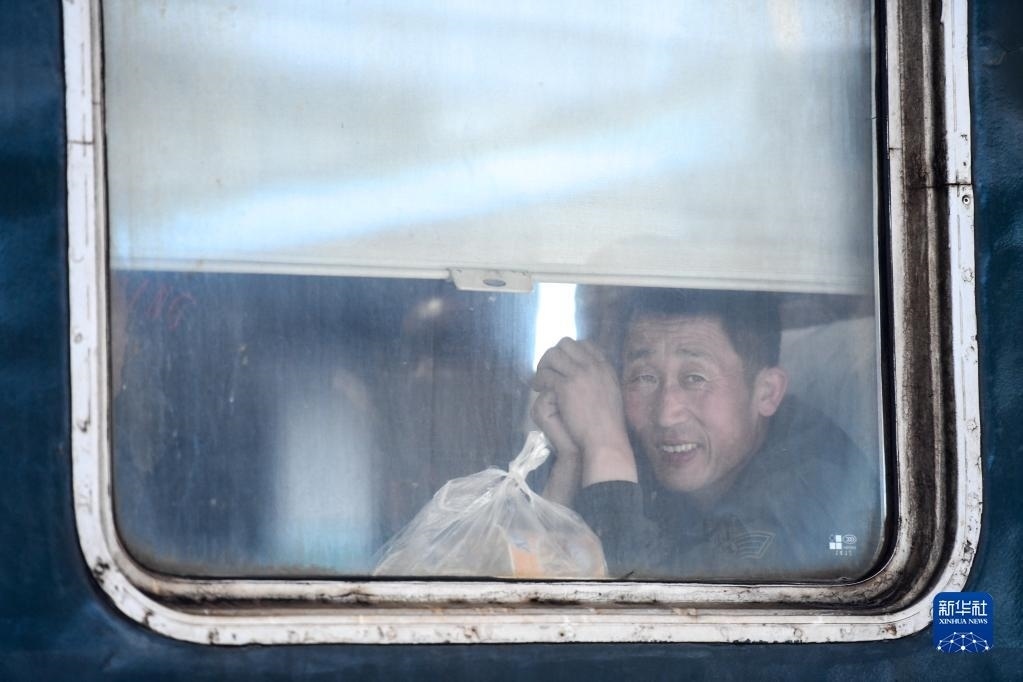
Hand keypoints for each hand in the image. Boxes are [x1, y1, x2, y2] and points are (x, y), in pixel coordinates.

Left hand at [532, 338, 636, 485]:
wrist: (605, 438)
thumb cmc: (609, 423)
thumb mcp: (613, 393)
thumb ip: (602, 379)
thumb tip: (592, 373)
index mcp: (605, 367)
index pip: (585, 344)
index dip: (571, 351)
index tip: (563, 363)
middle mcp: (592, 366)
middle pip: (566, 344)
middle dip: (554, 354)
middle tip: (548, 369)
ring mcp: (579, 374)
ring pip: (552, 356)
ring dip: (543, 365)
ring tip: (540, 379)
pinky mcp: (565, 386)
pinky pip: (546, 375)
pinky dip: (539, 380)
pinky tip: (538, 389)